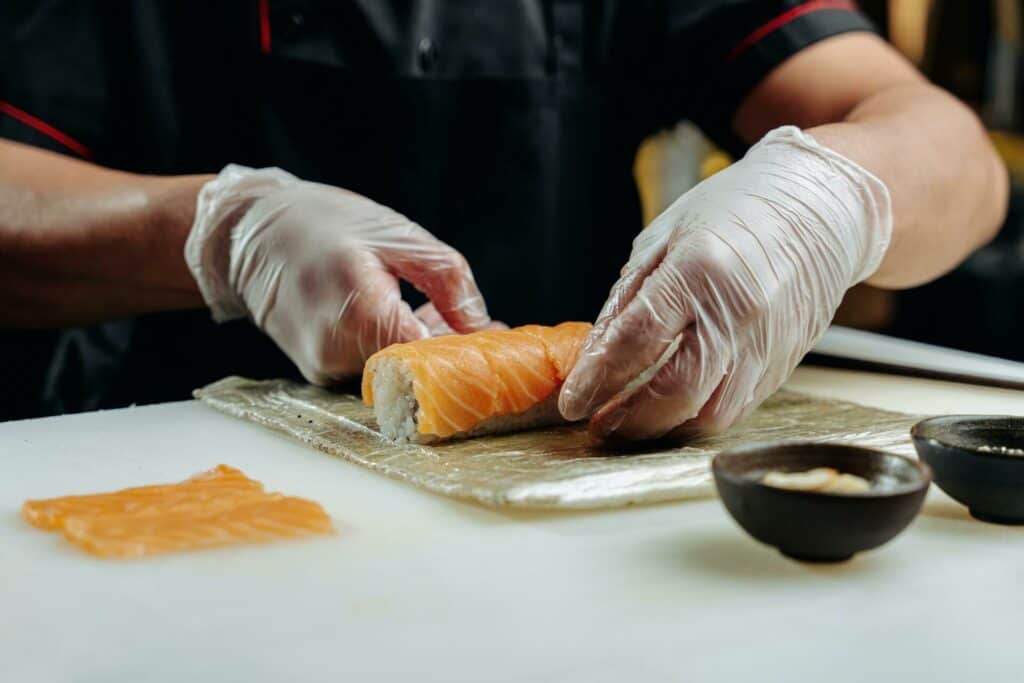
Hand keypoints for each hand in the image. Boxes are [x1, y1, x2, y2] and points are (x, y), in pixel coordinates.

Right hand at [185, 165, 490, 383]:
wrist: (246, 235)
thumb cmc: (320, 222)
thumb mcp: (398, 234)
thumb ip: (448, 280)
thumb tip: (483, 326)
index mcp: (359, 307)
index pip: (430, 354)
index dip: (467, 352)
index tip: (499, 342)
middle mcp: (336, 348)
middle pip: (416, 369)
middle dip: (453, 352)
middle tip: (486, 330)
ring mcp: (323, 366)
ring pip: (397, 372)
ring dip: (426, 350)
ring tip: (441, 314)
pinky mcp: (318, 371)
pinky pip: (373, 368)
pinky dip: (397, 349)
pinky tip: (409, 319)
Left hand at [559, 127, 891, 440]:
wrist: (821, 208)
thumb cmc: (737, 211)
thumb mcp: (664, 236)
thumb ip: (627, 298)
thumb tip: (594, 354)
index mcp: (700, 269)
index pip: (637, 341)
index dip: (597, 379)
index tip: (572, 403)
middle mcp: (738, 312)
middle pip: (675, 392)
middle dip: (628, 419)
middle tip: (599, 422)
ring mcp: (767, 342)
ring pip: (709, 414)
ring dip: (664, 428)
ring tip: (631, 422)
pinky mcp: (784, 362)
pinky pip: (737, 407)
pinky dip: (698, 415)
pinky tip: (673, 408)